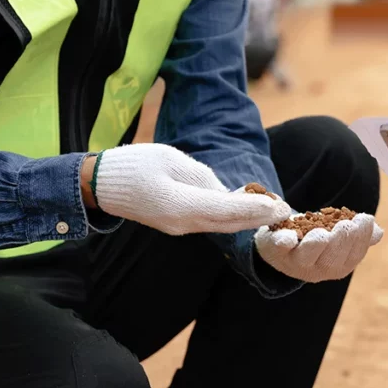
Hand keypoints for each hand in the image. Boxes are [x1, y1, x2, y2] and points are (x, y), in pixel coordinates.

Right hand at [84, 144, 290, 234]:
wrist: (100, 185)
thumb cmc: (132, 165)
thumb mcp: (170, 159)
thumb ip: (201, 176)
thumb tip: (225, 191)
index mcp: (178, 205)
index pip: (225, 208)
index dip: (253, 207)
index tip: (278, 205)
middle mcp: (182, 223)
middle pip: (229, 223)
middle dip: (259, 218)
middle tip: (287, 211)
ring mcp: (179, 227)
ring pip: (222, 226)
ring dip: (249, 221)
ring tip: (275, 212)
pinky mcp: (177, 225)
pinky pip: (211, 224)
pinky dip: (232, 219)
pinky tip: (248, 212)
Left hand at [254, 213, 382, 282]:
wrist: (277, 243)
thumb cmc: (313, 238)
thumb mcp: (336, 235)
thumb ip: (356, 235)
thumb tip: (379, 232)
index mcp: (337, 266)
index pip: (354, 256)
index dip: (361, 238)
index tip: (365, 219)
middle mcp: (317, 269)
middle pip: (332, 261)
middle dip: (342, 242)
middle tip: (347, 224)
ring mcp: (294, 262)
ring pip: (307, 258)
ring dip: (316, 245)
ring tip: (323, 233)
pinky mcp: (275, 249)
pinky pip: (279, 248)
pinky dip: (283, 242)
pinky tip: (288, 236)